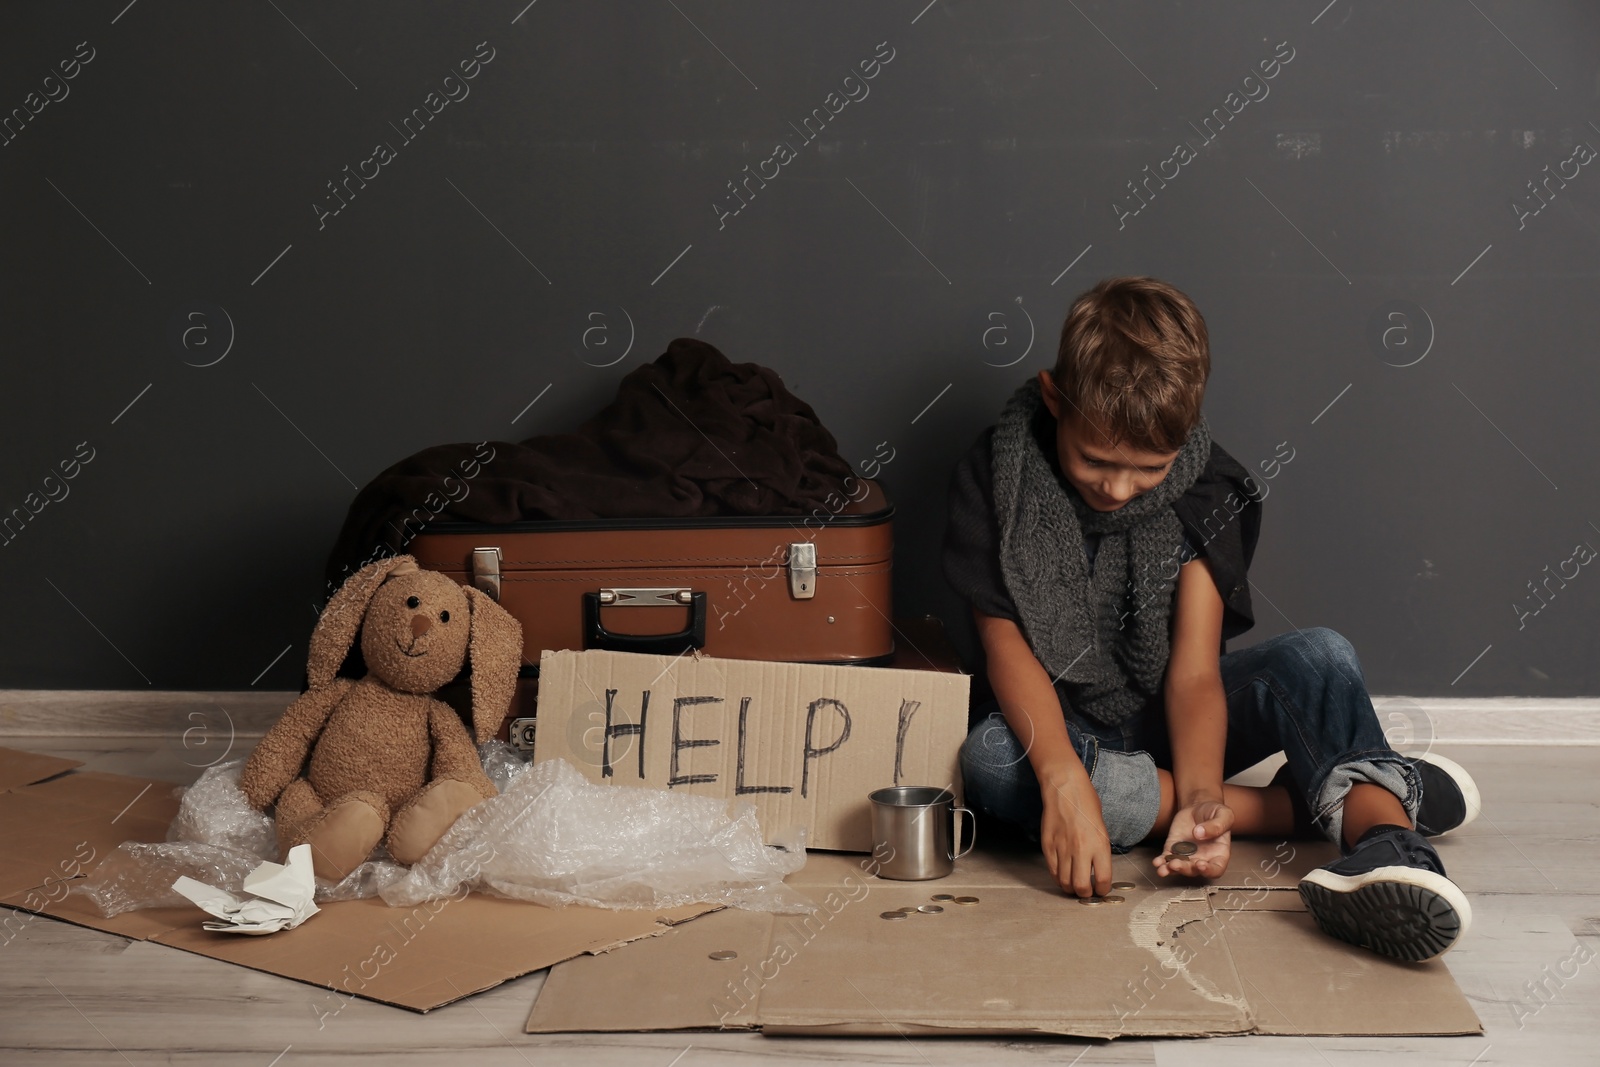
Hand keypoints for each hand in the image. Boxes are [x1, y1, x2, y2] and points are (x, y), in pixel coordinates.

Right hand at [1039, 770, 1113, 897]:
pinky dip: (1058, 877)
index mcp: (1099, 845)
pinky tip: (1063, 875)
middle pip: (1081, 886)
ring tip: (1074, 885)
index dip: (1103, 890)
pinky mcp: (1048, 845)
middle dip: (1085, 894)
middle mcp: (1081, 850)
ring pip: (1064, 882)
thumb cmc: (1086, 803)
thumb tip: (1097, 870)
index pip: (1103, 880)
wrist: (1065, 788)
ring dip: (1070, 888)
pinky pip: (1052, 870)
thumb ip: (1100, 850)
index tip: (1102, 890)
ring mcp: (1062, 848)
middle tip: (1087, 891)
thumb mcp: (1102, 828)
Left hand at [1155, 799, 1233, 879]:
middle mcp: (1203, 858)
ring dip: (1170, 870)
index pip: (1216, 869)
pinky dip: (1161, 861)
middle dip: (1184, 869)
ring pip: (1179, 867)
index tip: (1201, 865)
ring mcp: (1187, 854)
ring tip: (1162, 869)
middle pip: (1194, 870)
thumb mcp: (1224, 815)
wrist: (1199, 806)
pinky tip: (1156, 862)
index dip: (1209, 871)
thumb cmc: (1215, 812)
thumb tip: (1199, 833)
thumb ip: (1216, 825)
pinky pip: (1167, 857)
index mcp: (1219, 853)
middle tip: (1175, 864)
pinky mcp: (1173, 847)